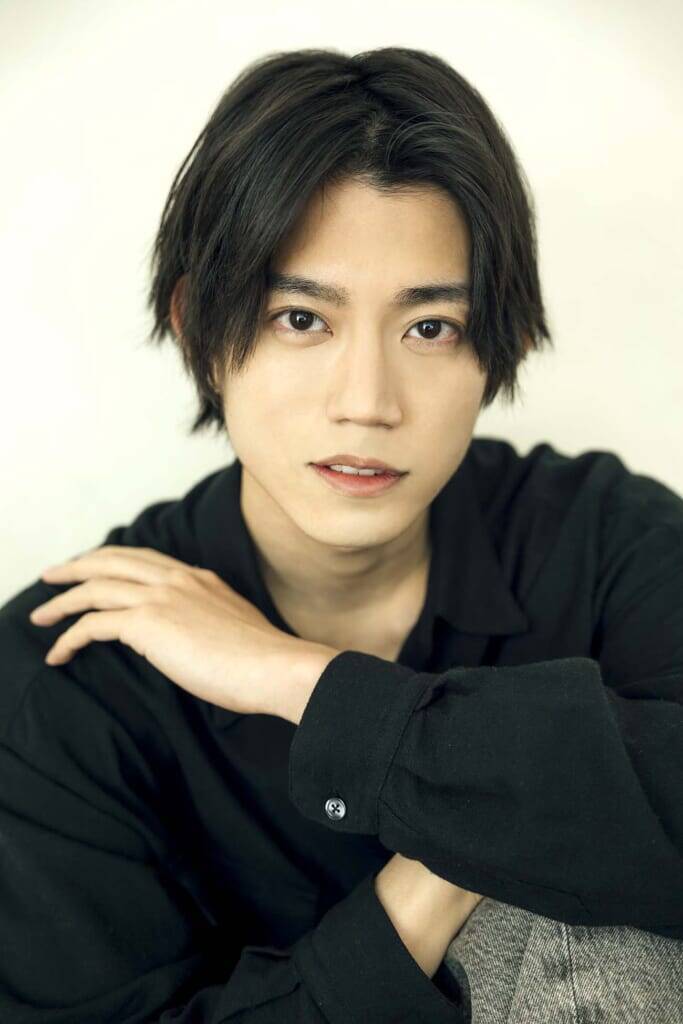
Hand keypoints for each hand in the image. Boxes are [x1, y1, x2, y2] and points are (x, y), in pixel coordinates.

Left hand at [28, 544, 329, 715]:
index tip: (93, 571)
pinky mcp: (147, 622)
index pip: (144, 559)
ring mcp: (161, 597)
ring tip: (40, 617)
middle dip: (76, 567)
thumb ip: (207, 622)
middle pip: (112, 560)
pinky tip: (60, 654)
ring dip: (61, 601)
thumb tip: (191, 640)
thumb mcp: (234, 628)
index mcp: (199, 578)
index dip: (112, 562)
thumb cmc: (263, 663)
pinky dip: (70, 638)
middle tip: (52, 577)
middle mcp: (177, 579)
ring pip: (95, 587)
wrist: (275, 667)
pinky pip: (92, 624)